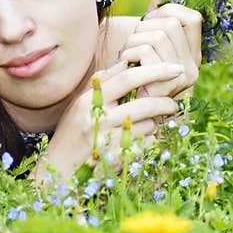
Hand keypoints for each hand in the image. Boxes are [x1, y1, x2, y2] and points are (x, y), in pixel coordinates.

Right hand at [33, 60, 181, 182]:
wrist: (58, 170)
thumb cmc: (70, 134)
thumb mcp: (79, 104)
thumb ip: (101, 83)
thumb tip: (126, 62)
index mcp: (88, 101)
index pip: (127, 78)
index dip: (154, 71)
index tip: (175, 69)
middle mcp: (97, 119)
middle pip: (144, 103)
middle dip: (165, 102)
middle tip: (173, 104)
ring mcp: (107, 141)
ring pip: (148, 126)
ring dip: (153, 125)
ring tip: (145, 127)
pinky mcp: (117, 161)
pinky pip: (146, 145)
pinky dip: (148, 142)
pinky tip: (138, 143)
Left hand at [118, 0, 202, 99]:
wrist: (126, 114)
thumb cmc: (134, 75)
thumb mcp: (146, 43)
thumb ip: (156, 19)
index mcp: (192, 52)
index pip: (192, 18)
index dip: (168, 12)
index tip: (149, 21)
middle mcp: (193, 64)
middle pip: (170, 24)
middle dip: (143, 27)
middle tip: (132, 43)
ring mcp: (182, 76)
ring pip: (156, 35)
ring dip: (133, 41)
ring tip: (127, 55)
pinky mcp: (166, 85)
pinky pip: (145, 51)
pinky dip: (128, 53)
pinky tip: (125, 64)